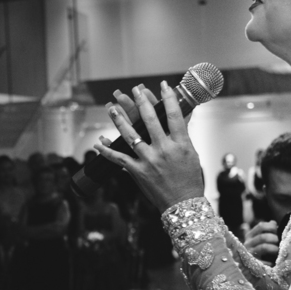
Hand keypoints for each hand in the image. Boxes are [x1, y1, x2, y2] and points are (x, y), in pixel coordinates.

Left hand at [91, 81, 205, 211]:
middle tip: (134, 90)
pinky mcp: (137, 171)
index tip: (163, 85)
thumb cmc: (190, 180)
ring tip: (112, 107)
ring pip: (131, 135)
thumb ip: (183, 135)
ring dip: (120, 120)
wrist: (183, 204)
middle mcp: (164, 150)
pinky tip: (98, 142)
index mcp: (181, 144)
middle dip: (141, 102)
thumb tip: (182, 117)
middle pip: (150, 120)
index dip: (168, 98)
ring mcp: (149, 160)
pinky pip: (118, 158)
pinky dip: (106, 150)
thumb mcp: (192, 154)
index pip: (174, 115)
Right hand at [245, 221, 279, 260]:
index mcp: (250, 235)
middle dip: (273, 238)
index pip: (261, 226)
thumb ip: (267, 230)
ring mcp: (249, 253)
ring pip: (263, 247)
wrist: (249, 265)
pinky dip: (270, 262)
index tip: (278, 230)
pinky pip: (263, 261)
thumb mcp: (261, 238)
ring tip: (278, 251)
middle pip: (262, 237)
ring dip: (273, 248)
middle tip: (279, 242)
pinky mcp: (253, 263)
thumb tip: (273, 222)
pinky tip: (273, 262)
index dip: (271, 227)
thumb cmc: (260, 249)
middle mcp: (248, 243)